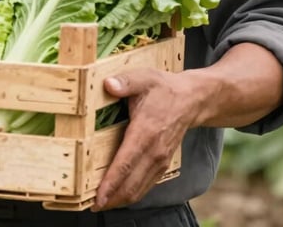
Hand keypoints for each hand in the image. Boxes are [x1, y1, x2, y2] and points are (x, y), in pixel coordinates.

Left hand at [93, 68, 193, 210]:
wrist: (191, 100)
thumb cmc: (163, 88)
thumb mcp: (143, 78)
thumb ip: (125, 82)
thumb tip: (108, 84)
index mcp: (145, 132)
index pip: (125, 164)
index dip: (110, 183)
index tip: (97, 197)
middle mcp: (154, 152)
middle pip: (131, 185)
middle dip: (111, 199)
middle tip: (90, 206)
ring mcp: (159, 161)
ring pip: (138, 189)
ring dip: (120, 200)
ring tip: (100, 204)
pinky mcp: (162, 164)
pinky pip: (145, 185)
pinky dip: (131, 194)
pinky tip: (118, 196)